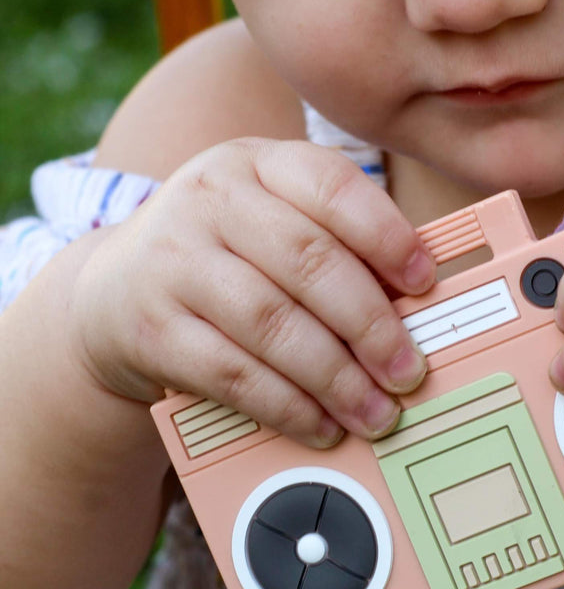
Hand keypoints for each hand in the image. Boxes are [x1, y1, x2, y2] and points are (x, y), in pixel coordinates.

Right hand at [70, 138, 434, 445]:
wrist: (114, 293)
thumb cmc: (223, 259)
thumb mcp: (268, 221)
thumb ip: (333, 243)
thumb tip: (415, 308)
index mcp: (255, 163)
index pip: (331, 186)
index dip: (386, 236)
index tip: (425, 282)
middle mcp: (208, 200)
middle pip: (308, 261)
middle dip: (370, 325)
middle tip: (408, 372)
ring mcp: (174, 263)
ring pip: (272, 324)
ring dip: (336, 378)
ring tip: (376, 413)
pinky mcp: (154, 329)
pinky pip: (233, 374)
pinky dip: (286, 406)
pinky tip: (321, 425)